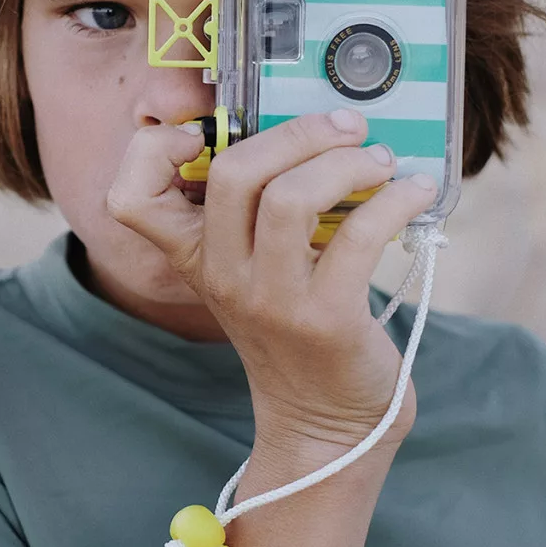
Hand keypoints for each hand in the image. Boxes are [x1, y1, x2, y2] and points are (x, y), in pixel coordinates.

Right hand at [106, 110, 437, 452]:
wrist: (324, 420)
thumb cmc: (293, 326)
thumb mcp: (251, 270)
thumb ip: (258, 209)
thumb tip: (316, 128)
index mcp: (194, 255)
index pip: (130, 198)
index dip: (151, 151)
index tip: (204, 133)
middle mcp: (222, 275)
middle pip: (232, 173)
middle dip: (296, 132)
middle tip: (345, 126)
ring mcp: (270, 299)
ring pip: (291, 197)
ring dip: (347, 163)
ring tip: (381, 160)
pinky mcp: (326, 320)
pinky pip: (359, 236)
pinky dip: (396, 200)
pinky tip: (416, 193)